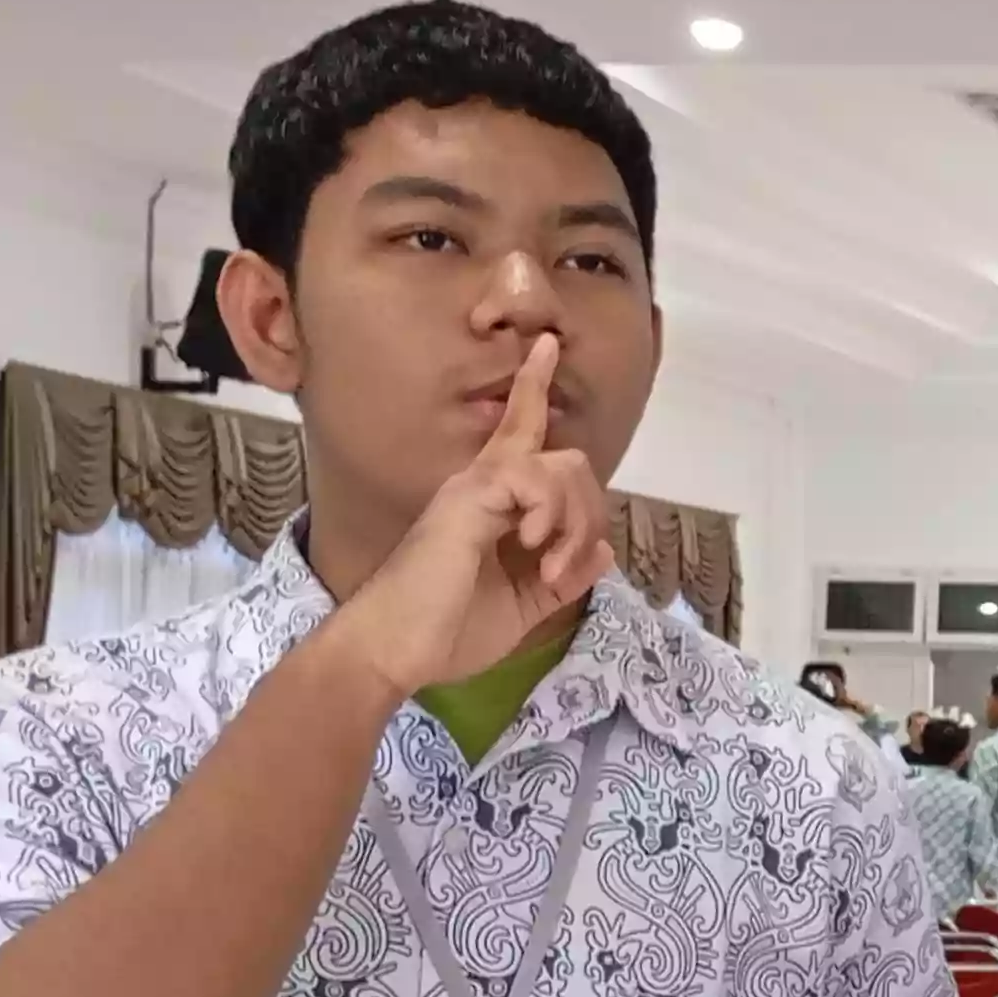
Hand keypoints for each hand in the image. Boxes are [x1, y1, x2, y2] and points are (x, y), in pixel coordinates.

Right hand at [319, 333, 616, 700]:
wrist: (394, 651)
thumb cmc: (446, 631)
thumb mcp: (522, 608)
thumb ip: (562, 578)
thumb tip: (602, 550)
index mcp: (492, 505)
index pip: (522, 436)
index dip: (534, 391)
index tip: (549, 346)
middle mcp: (483, 485)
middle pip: (568, 460)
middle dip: (589, 513)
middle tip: (566, 565)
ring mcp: (475, 488)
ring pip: (562, 467)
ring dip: (574, 523)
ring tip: (549, 567)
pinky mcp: (471, 498)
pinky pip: (536, 478)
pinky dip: (551, 515)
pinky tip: (533, 549)